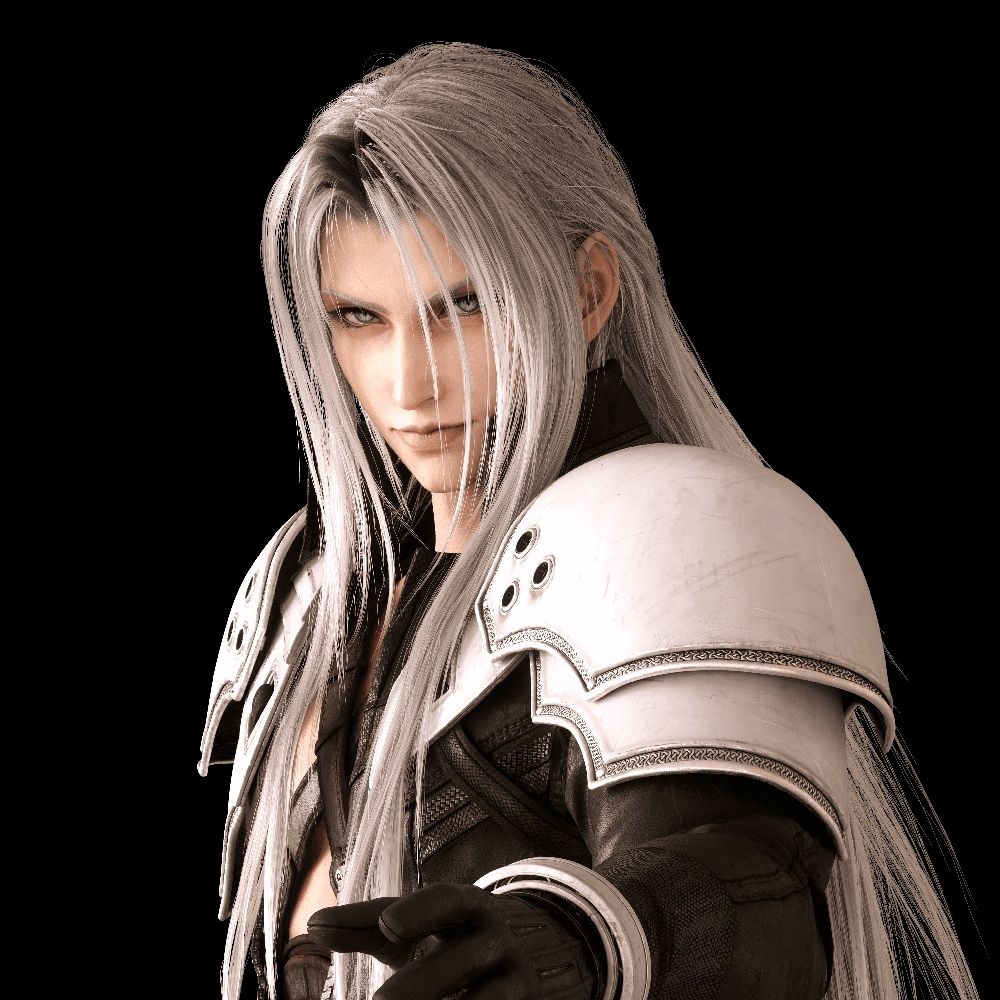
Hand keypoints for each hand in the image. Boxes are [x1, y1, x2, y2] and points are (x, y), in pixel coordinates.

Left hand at [307, 881, 597, 999]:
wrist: (542, 948)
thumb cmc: (456, 936)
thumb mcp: (419, 924)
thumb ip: (368, 925)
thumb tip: (312, 925)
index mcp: (468, 905)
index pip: (446, 900)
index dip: (418, 911)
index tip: (387, 926)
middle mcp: (496, 937)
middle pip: (460, 960)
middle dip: (418, 986)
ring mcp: (517, 978)